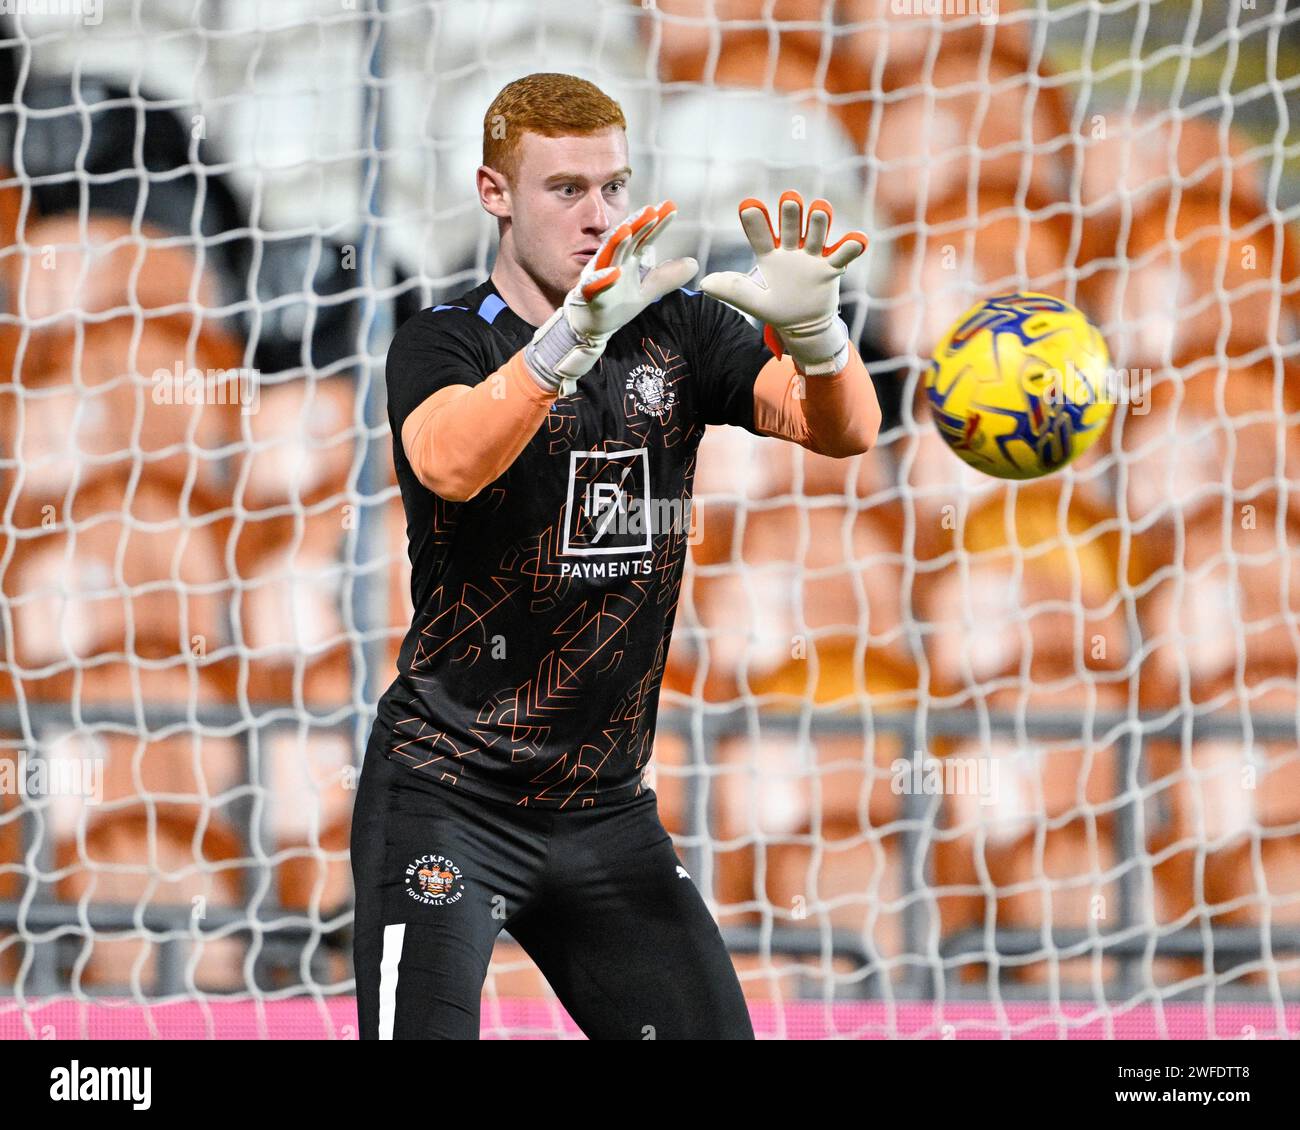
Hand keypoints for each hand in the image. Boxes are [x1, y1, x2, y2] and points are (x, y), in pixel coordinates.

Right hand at [525, 200, 698, 395]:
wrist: (590, 326)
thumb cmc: (614, 304)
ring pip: (608, 256)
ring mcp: (600, 276)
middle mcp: (613, 262)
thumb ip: (666, 277)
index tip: (671, 208)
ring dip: (617, 243)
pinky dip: (603, 279)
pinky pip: (595, 285)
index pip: (644, 238)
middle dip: (637, 224)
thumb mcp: (646, 291)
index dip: (657, 224)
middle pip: (627, 241)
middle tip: (651, 210)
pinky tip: (614, 273)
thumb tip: (694, 264)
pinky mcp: (588, 294)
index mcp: (627, 260)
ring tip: (628, 230)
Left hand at [700, 191, 866, 375]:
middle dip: (791, 213)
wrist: (803, 326)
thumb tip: (704, 283)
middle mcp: (791, 249)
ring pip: (817, 234)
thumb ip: (732, 289)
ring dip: (819, 222)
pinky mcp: (831, 268)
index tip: (748, 205)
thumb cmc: (776, 308)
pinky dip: (851, 247)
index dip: (755, 220)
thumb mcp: (752, 301)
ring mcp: (813, 256)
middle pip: (791, 227)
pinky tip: (858, 239)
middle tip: (789, 199)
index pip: (760, 234)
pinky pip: (842, 255)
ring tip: (820, 210)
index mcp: (769, 253)